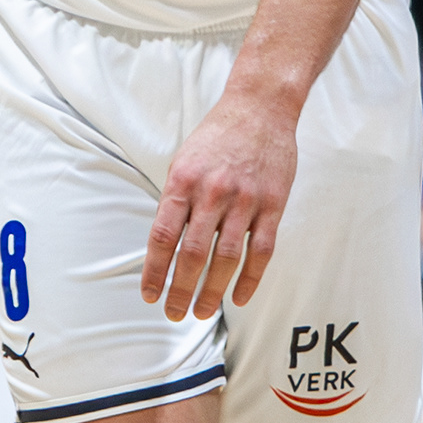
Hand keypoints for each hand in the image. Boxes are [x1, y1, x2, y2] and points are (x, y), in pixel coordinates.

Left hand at [146, 85, 298, 320]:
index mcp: (183, 182)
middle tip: (174, 313)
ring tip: (203, 312)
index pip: (163, 237)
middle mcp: (212, 193)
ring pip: (227, 258)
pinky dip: (250, 279)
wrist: (260, 108)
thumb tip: (164, 246)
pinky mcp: (272, 204)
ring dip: (213, 291)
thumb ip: (175, 202)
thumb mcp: (183, 162)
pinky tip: (239, 297)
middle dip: (181, 290)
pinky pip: (261, 250)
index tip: (149, 295)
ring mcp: (245, 200)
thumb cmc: (216, 138)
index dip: (155, 271)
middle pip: (193, 254)